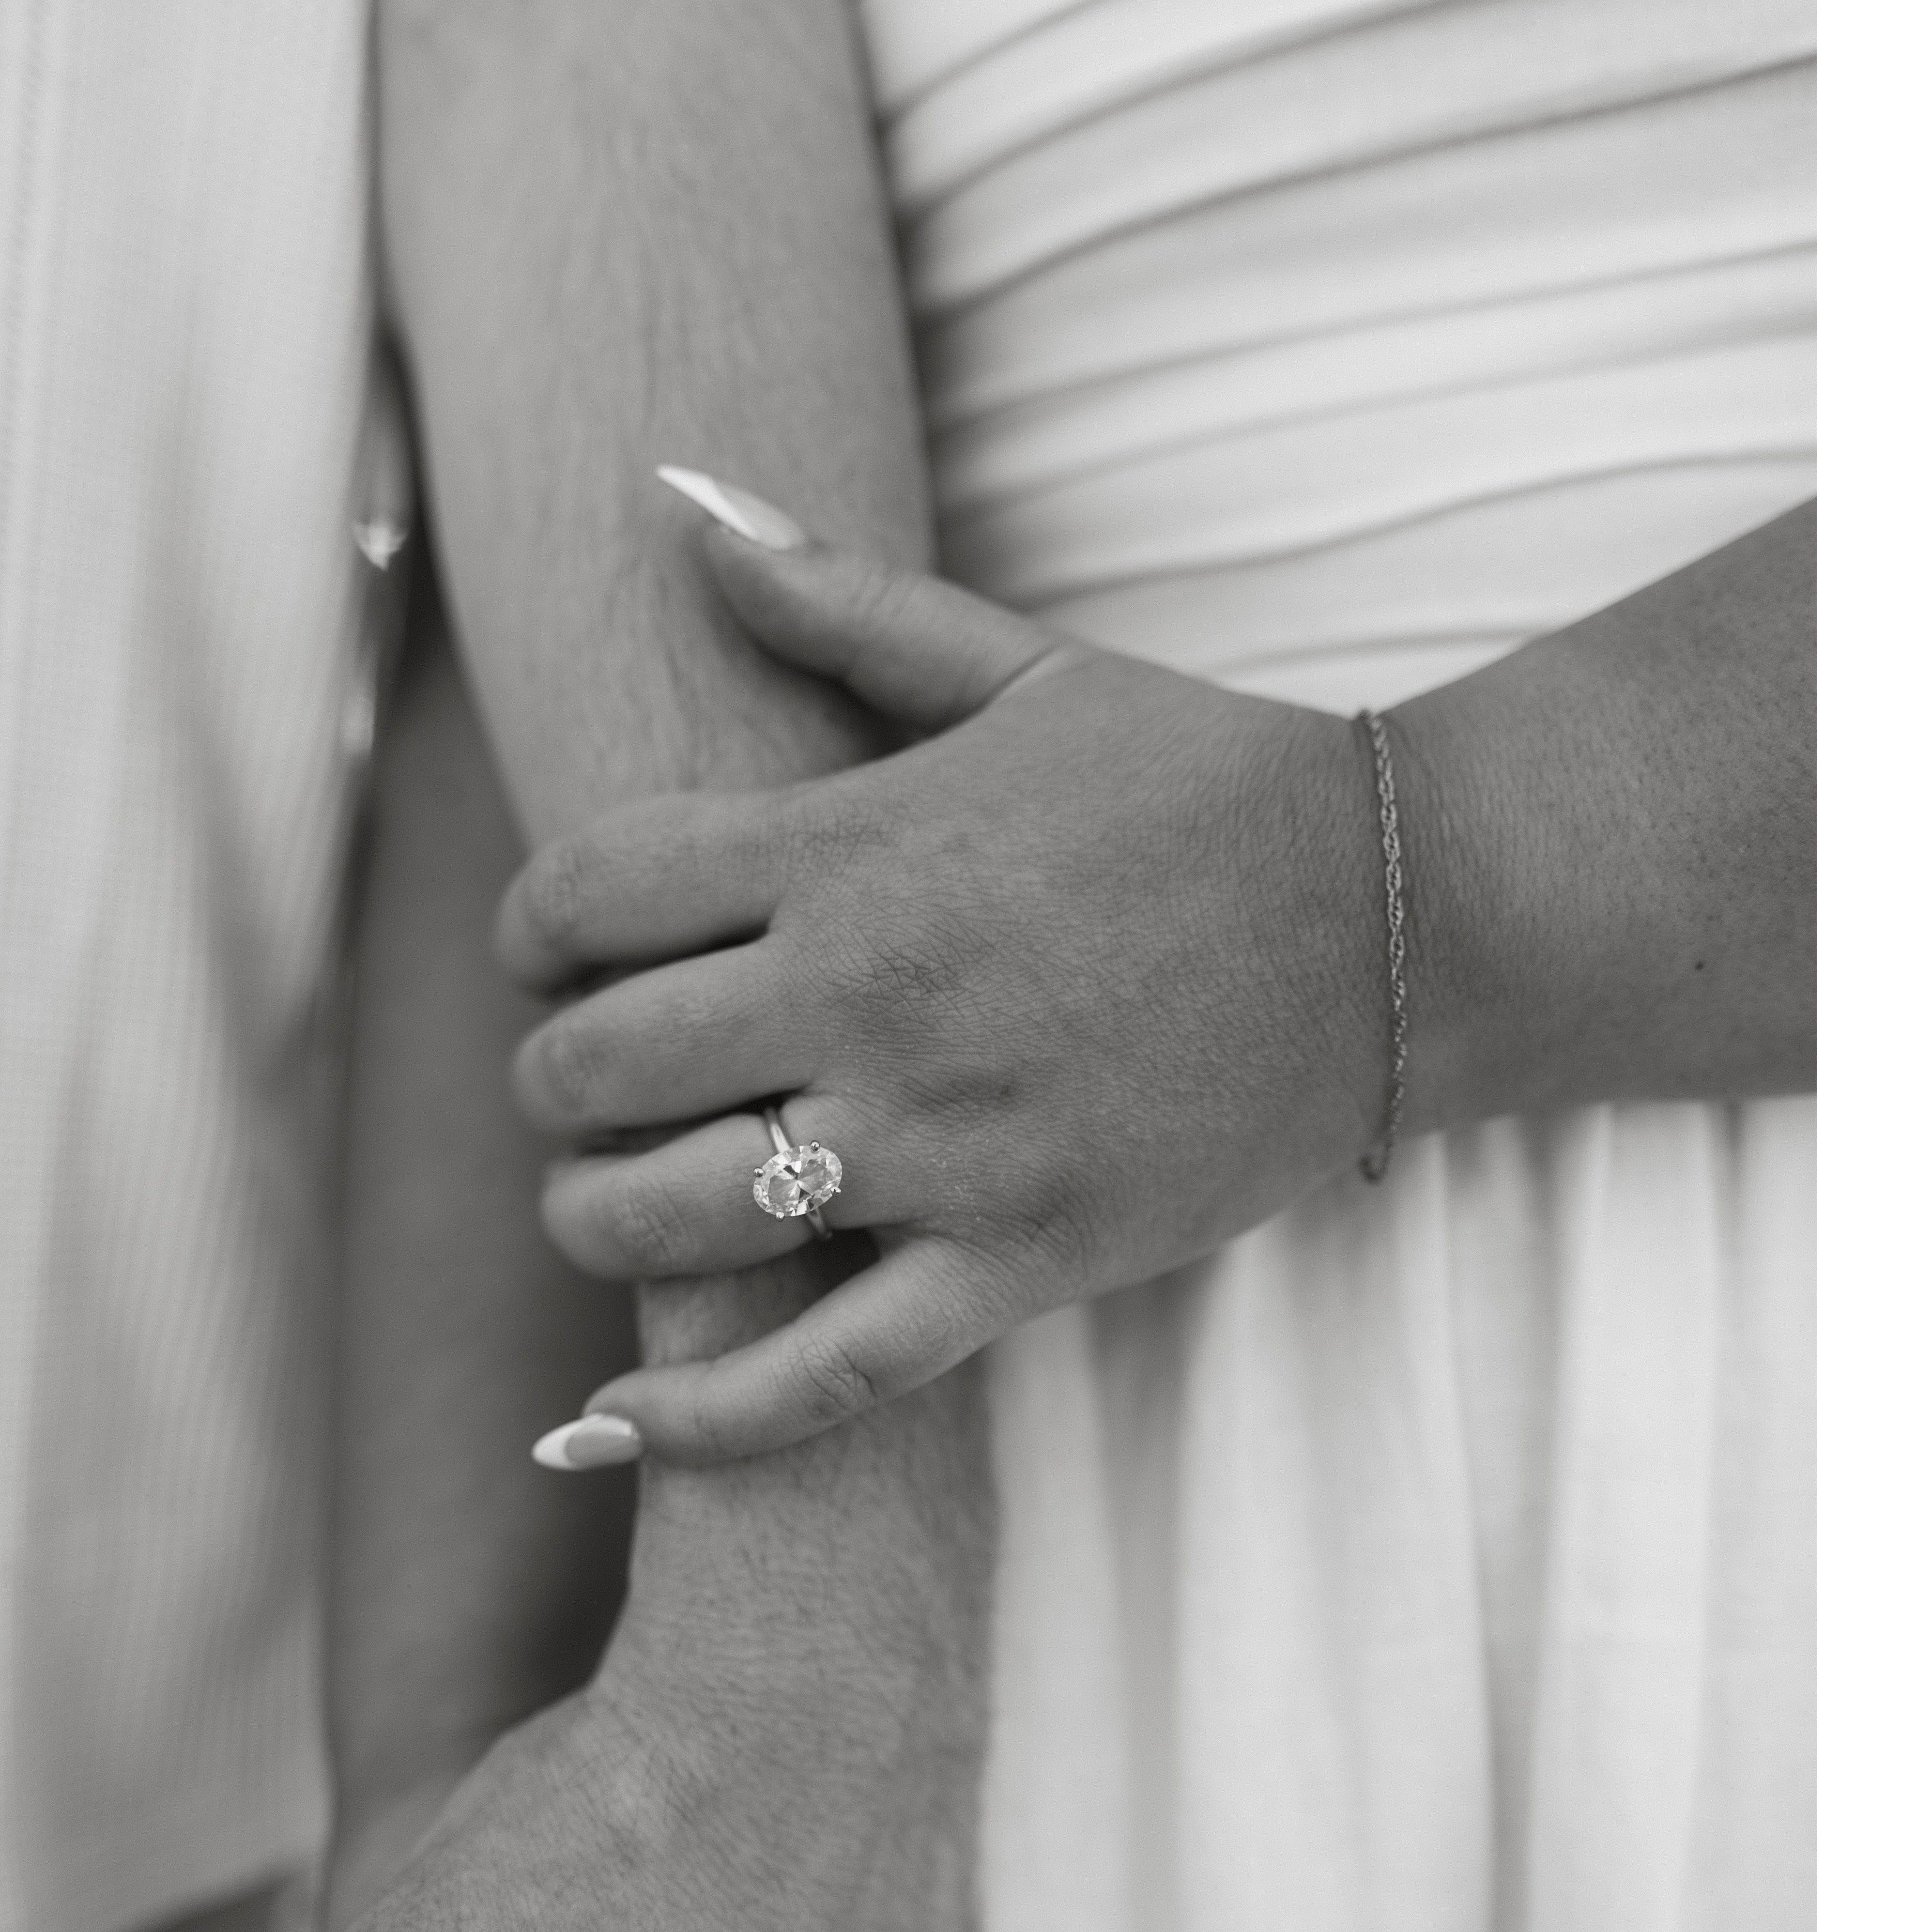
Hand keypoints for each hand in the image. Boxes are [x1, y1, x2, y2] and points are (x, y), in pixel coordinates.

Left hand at [498, 476, 1389, 1464]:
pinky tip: (605, 1426)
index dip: (526, 929)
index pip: (585, 896)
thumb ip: (839, 601)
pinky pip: (825, 1375)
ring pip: (676, 1221)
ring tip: (602, 1199)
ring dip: (593, 1218)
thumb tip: (680, 505)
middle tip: (578, 1078)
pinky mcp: (1023, 1260)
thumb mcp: (1022, 666)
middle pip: (599, 1065)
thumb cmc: (1205, 782)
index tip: (544, 950)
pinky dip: (701, 1419)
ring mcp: (949, 1144)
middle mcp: (877, 1000)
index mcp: (857, 849)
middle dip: (549, 1079)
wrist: (1405, 918)